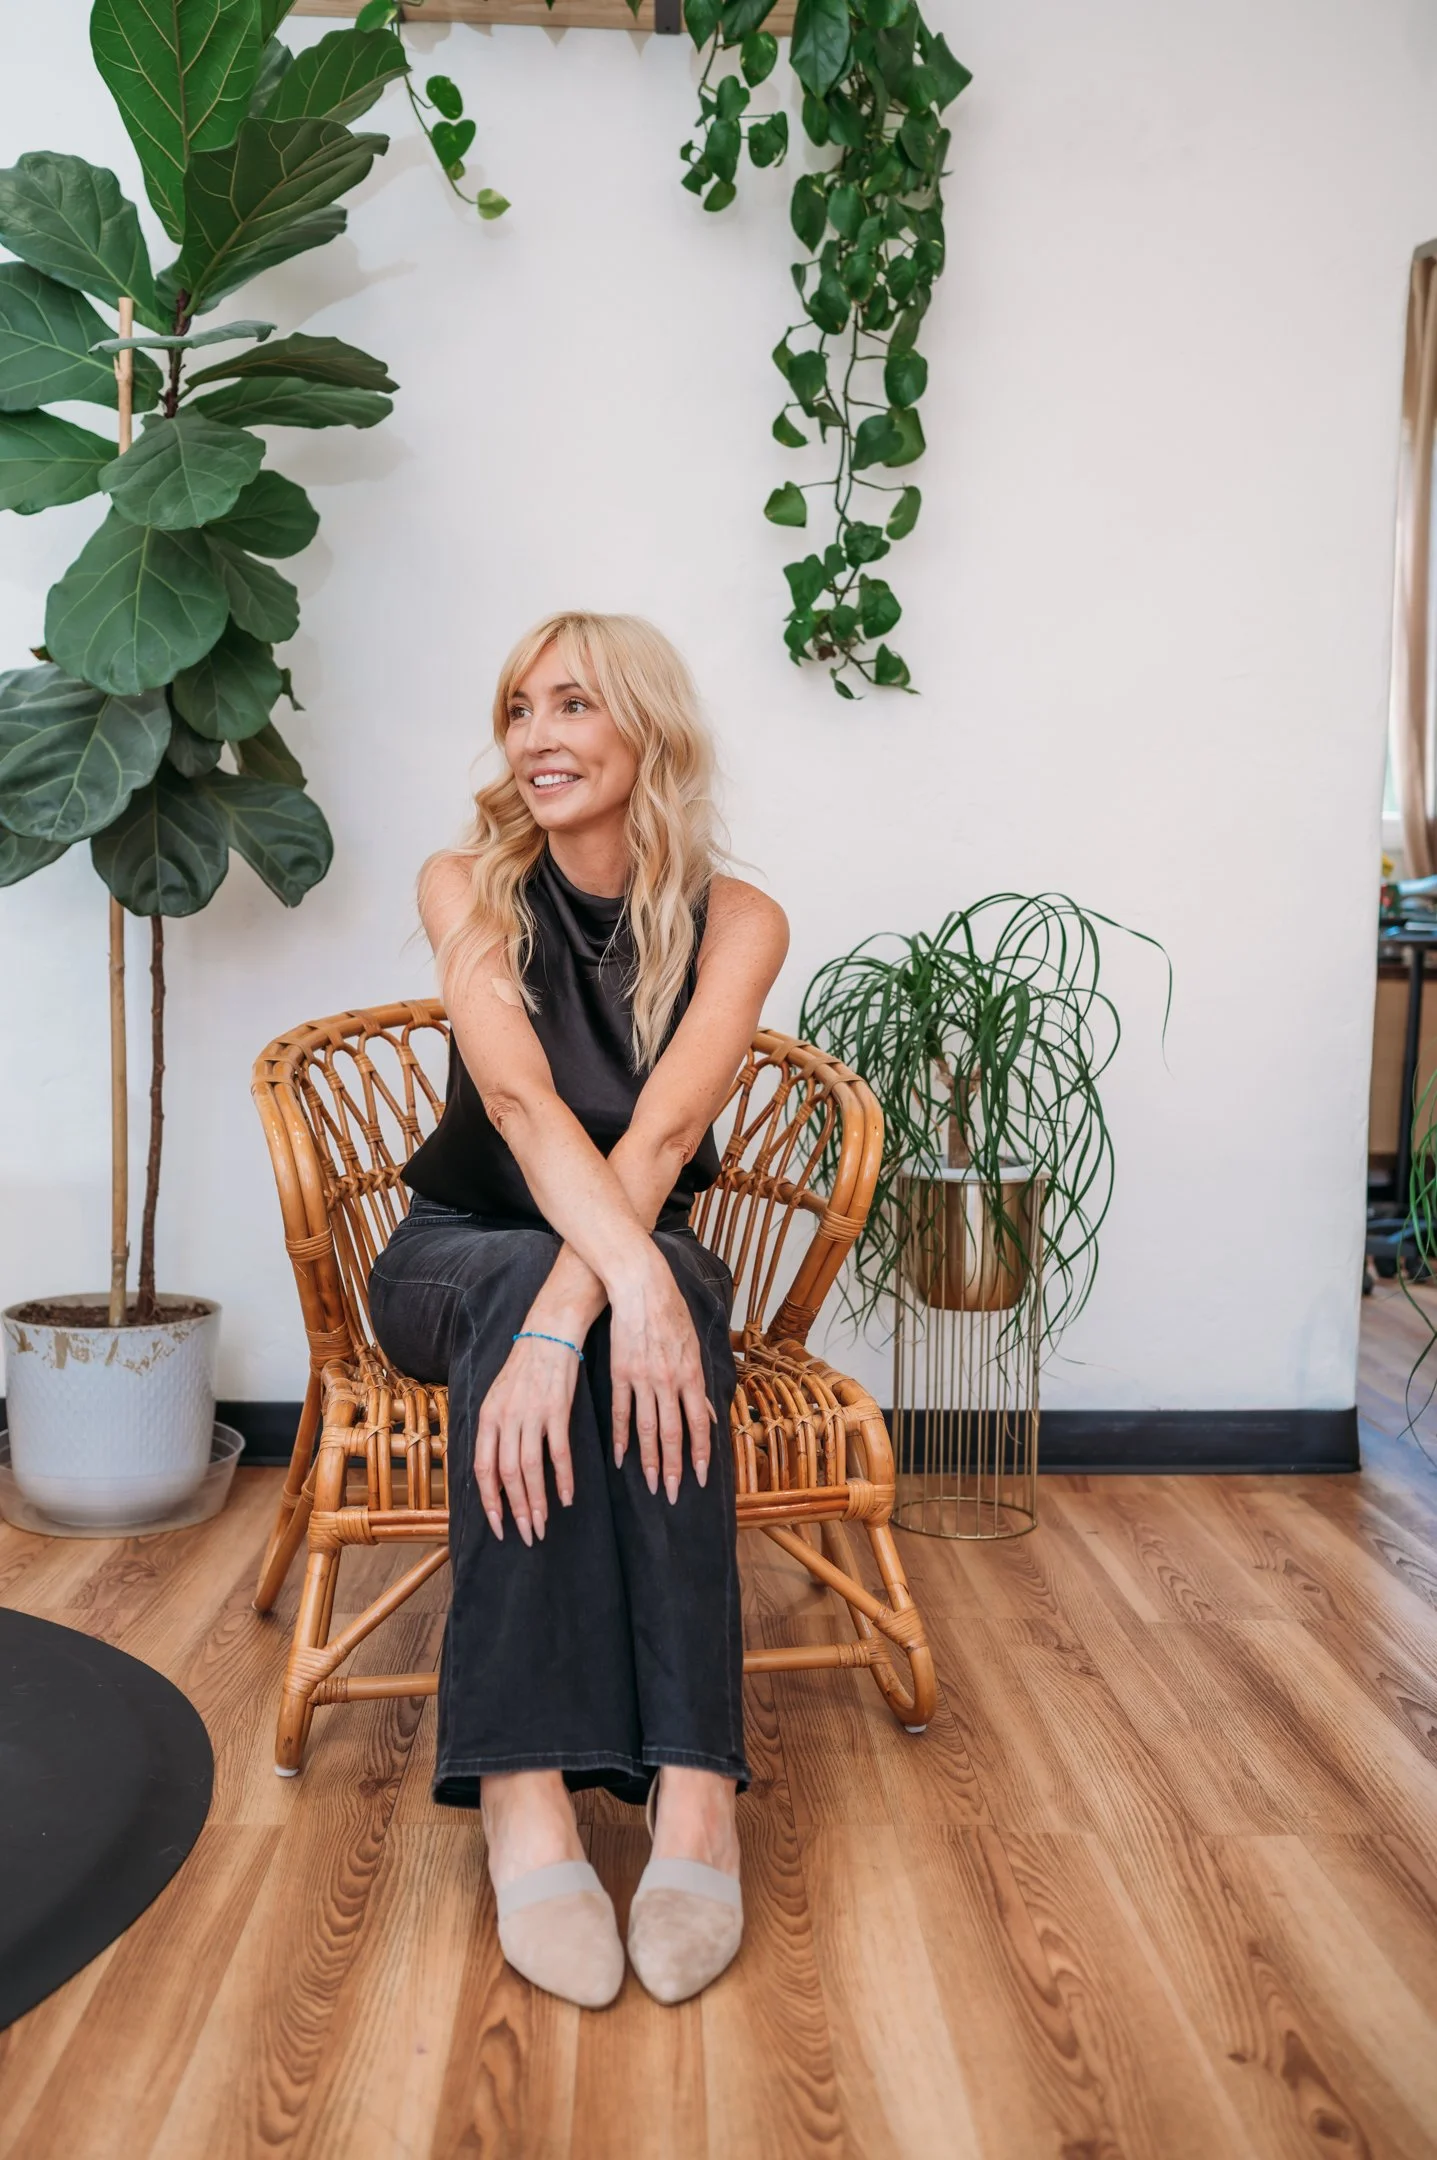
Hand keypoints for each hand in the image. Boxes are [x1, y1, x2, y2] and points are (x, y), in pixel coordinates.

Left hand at [474, 1333, 581, 1545]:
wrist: (549, 1333)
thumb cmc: (525, 1369)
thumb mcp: (499, 1398)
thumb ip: (495, 1433)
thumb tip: (495, 1472)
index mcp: (488, 1417)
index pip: (483, 1469)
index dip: (490, 1501)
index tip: (499, 1527)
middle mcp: (506, 1418)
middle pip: (508, 1475)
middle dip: (516, 1510)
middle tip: (527, 1535)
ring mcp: (532, 1414)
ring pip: (531, 1469)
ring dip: (537, 1502)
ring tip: (544, 1525)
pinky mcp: (557, 1410)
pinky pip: (559, 1452)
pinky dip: (563, 1478)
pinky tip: (567, 1497)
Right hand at [609, 1248, 714, 1503]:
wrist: (643, 1286)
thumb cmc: (672, 1313)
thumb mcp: (695, 1348)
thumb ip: (700, 1387)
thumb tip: (710, 1418)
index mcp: (692, 1375)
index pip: (699, 1424)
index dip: (700, 1454)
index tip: (700, 1478)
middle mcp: (670, 1381)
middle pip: (673, 1434)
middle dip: (675, 1468)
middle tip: (673, 1495)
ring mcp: (644, 1379)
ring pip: (647, 1429)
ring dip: (651, 1461)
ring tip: (652, 1485)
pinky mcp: (621, 1373)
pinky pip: (621, 1412)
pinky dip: (621, 1437)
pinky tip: (621, 1457)